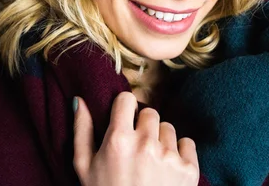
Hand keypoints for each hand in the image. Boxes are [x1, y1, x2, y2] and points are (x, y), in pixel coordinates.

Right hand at [72, 92, 199, 185]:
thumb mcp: (84, 167)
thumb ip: (82, 130)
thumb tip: (80, 100)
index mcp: (118, 140)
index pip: (126, 99)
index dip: (124, 108)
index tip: (123, 120)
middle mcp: (145, 144)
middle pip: (150, 112)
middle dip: (143, 125)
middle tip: (136, 146)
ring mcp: (169, 156)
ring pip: (168, 128)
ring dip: (161, 139)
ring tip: (151, 161)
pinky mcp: (188, 169)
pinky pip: (187, 143)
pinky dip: (179, 152)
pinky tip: (166, 168)